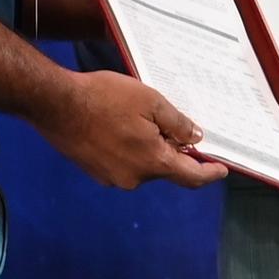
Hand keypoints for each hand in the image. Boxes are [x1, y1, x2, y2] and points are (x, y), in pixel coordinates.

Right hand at [42, 70, 224, 187]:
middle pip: (165, 169)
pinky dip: (130, 151)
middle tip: (175, 126)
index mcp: (153, 163)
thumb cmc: (105, 99)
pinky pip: (123, 164)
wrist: (56, 104)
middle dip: (174, 151)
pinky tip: (121, 129)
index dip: (209, 174)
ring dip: (150, 150)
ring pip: (143, 166)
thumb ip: (177, 123)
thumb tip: (195, 138)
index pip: (190, 176)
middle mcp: (134, 179)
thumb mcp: (150, 101)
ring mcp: (112, 178)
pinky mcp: (95, 172)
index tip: (222, 170)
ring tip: (141, 121)